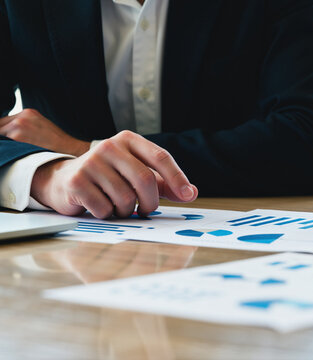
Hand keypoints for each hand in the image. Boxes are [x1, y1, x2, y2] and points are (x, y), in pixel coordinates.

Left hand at [0, 108, 89, 155]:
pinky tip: (17, 151)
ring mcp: (19, 125)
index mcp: (28, 112)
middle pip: (0, 124)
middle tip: (8, 144)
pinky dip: (7, 147)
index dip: (3, 129)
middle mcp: (22, 116)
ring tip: (16, 149)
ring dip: (5, 141)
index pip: (5, 120)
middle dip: (2, 135)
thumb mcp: (41, 126)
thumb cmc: (57, 141)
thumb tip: (11, 132)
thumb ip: (26, 125)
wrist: (69, 148)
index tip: (5, 137)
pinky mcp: (17, 136)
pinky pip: (3, 142)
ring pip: (0, 133)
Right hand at [30, 130, 197, 218]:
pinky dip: (108, 215)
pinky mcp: (77, 181)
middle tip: (148, 211)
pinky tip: (101, 206)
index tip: (188, 195)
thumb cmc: (109, 178)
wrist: (64, 180)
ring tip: (119, 206)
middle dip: (151, 202)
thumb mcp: (138, 175)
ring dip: (128, 211)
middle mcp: (109, 146)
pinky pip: (105, 208)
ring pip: (126, 198)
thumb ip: (165, 184)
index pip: (160, 157)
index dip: (177, 178)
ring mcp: (91, 162)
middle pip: (146, 180)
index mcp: (128, 140)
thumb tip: (191, 193)